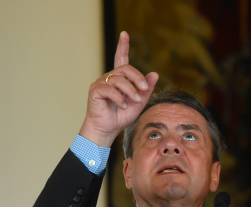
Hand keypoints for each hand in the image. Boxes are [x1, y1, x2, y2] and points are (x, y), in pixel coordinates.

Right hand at [79, 31, 158, 146]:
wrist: (108, 129)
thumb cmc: (122, 116)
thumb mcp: (139, 102)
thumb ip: (146, 89)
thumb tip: (155, 74)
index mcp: (120, 79)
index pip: (121, 58)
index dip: (122, 46)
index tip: (125, 34)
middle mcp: (109, 77)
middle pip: (125, 69)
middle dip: (138, 78)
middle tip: (145, 90)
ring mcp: (101, 83)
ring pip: (119, 79)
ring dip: (130, 90)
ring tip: (135, 100)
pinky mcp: (95, 91)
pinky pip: (109, 89)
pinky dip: (119, 98)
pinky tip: (122, 105)